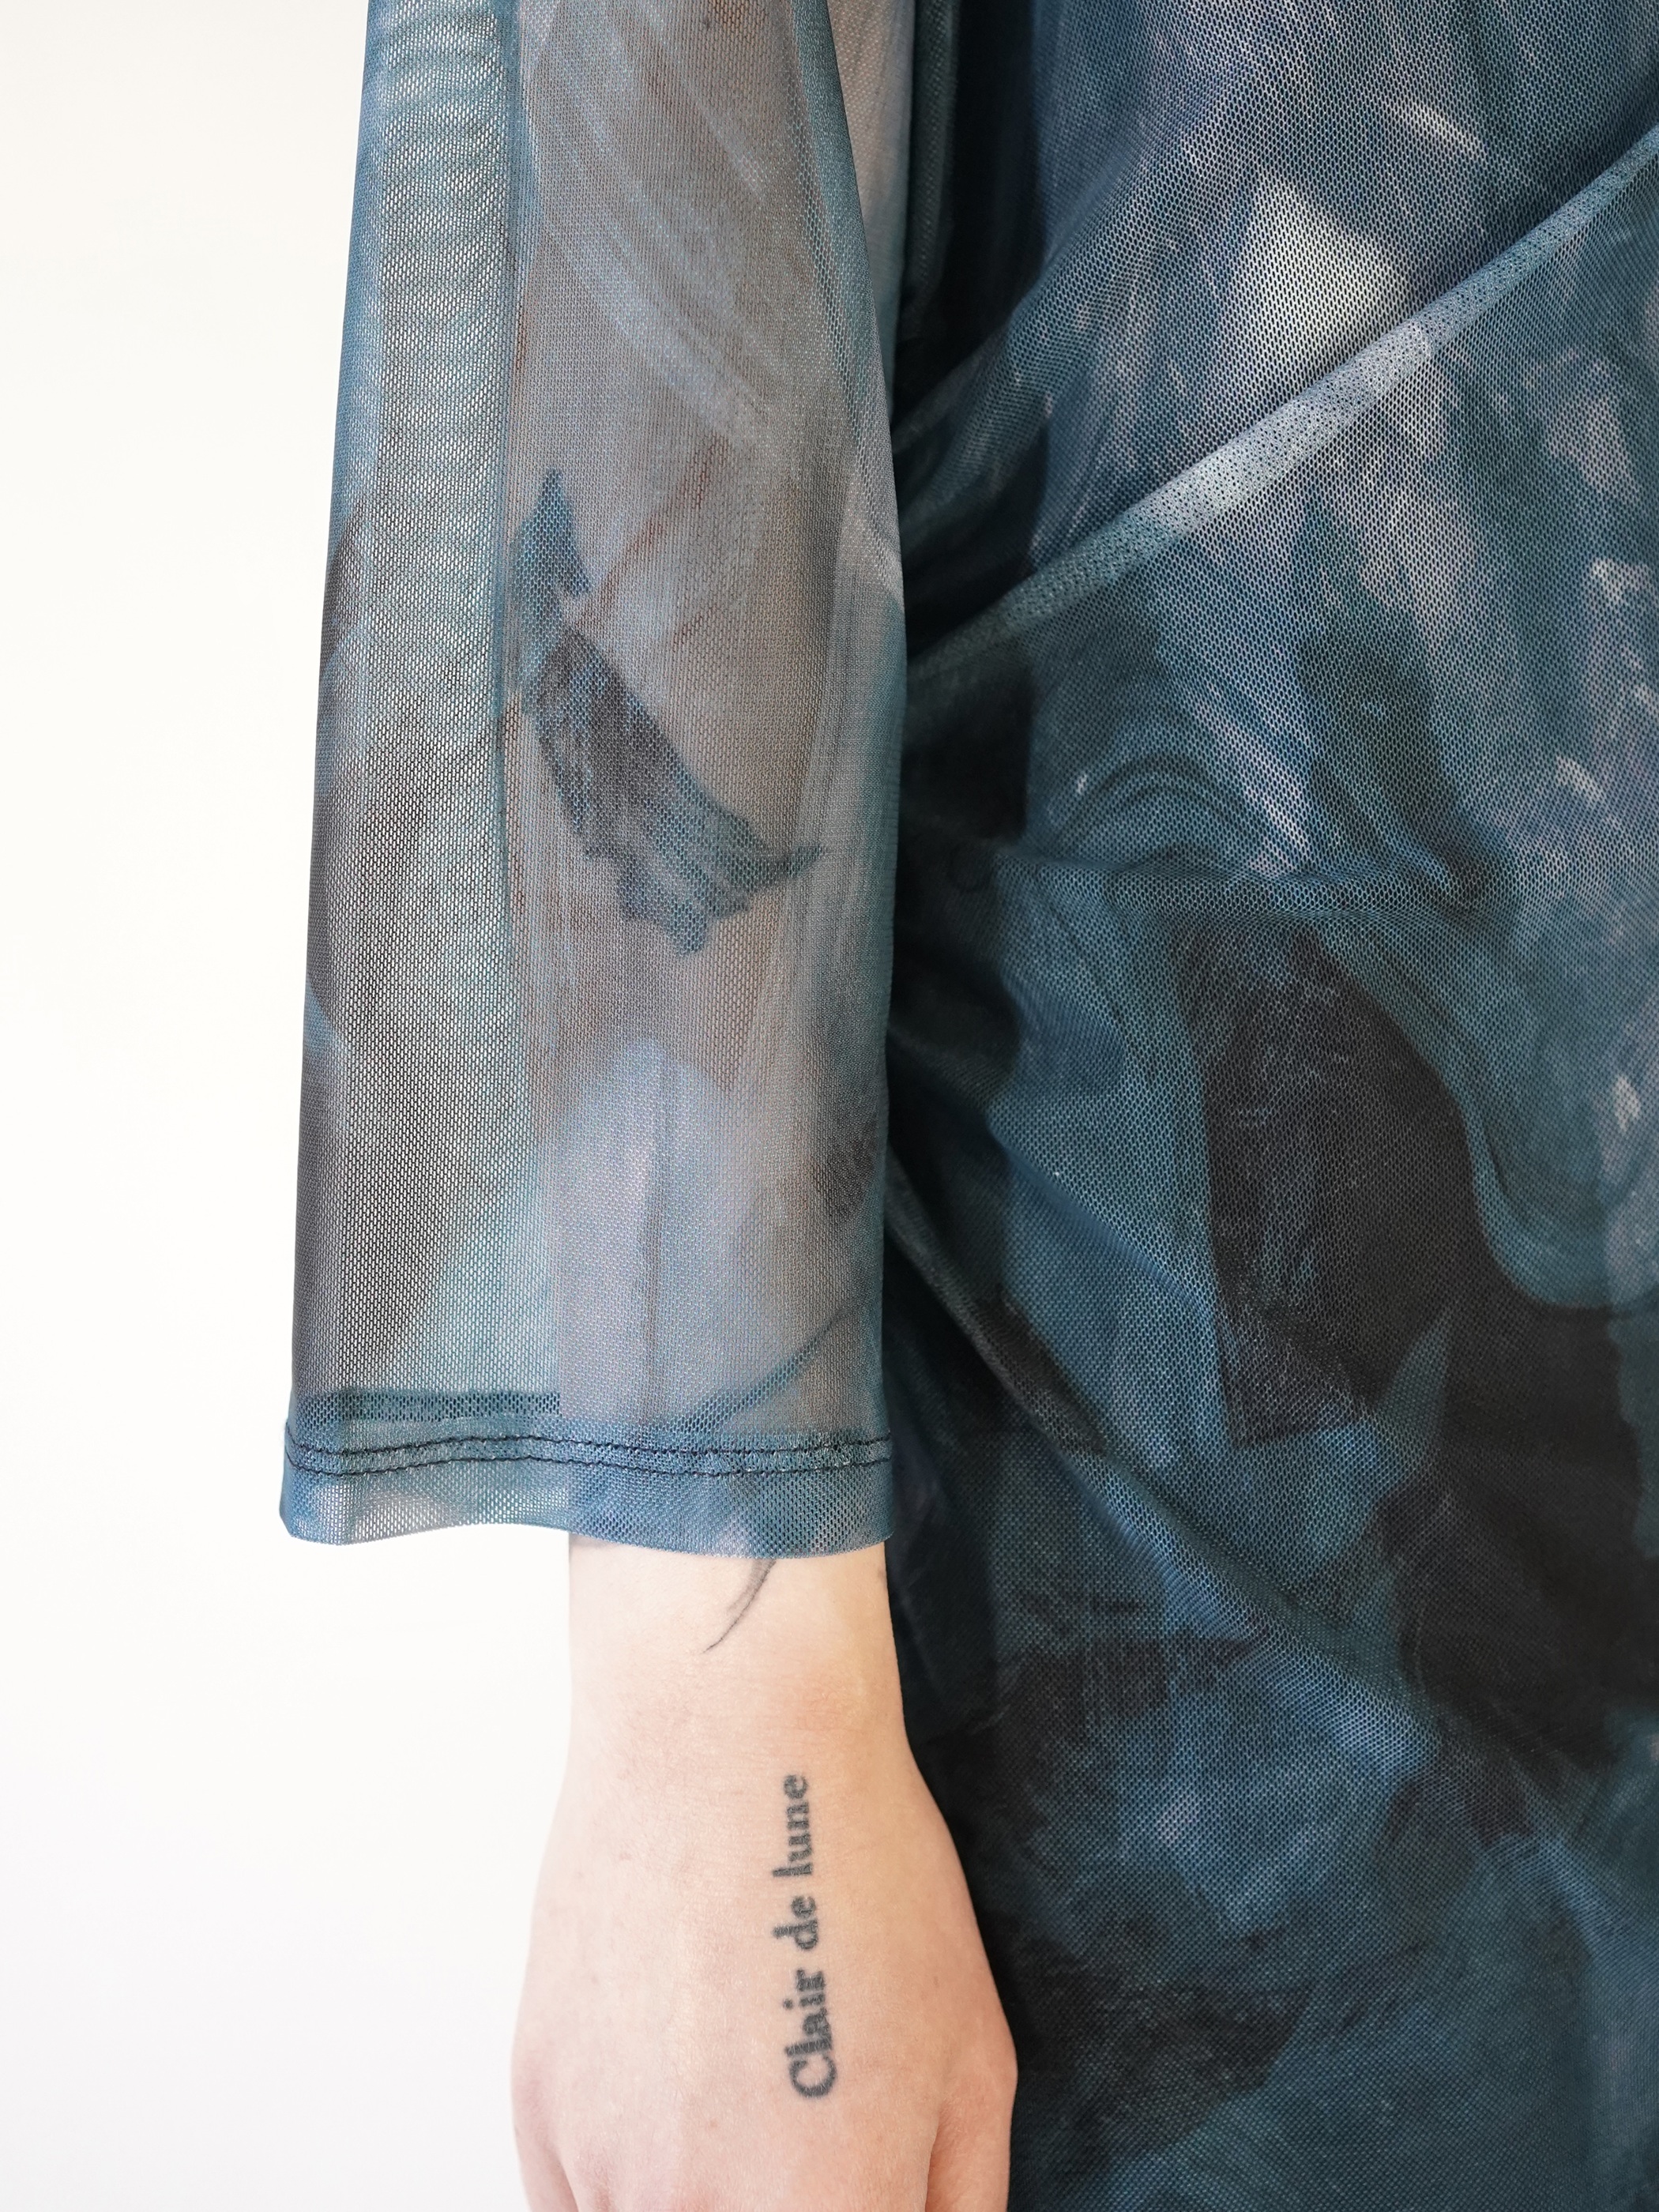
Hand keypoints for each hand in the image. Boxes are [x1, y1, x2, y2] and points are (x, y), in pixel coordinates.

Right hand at [512, 1539, 1015, 2209]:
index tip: (860, 2190)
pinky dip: (632, 2179)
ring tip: (746, 2086)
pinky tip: (682, 2080)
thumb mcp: (970, 2052)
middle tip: (801, 2138)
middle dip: (786, 2200)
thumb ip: (958, 2203)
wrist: (728, 1739)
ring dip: (707, 2194)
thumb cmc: (855, 1868)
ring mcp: (605, 2171)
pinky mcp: (539, 2116)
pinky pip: (583, 2208)